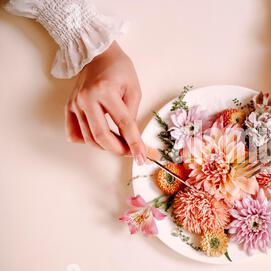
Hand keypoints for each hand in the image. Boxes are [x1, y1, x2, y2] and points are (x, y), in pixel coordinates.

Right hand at [65, 41, 146, 163]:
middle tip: (130, 152)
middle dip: (118, 149)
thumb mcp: (134, 89)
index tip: (142, 157)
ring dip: (105, 146)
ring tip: (119, 143)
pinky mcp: (70, 106)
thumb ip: (132, 114)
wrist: (97, 54)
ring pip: (88, 137)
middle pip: (101, 136)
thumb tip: (130, 137)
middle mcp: (87, 98)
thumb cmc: (119, 69)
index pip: (124, 124)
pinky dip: (86, 140)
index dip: (134, 143)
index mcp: (106, 91)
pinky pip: (74, 132)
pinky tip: (98, 138)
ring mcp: (76, 103)